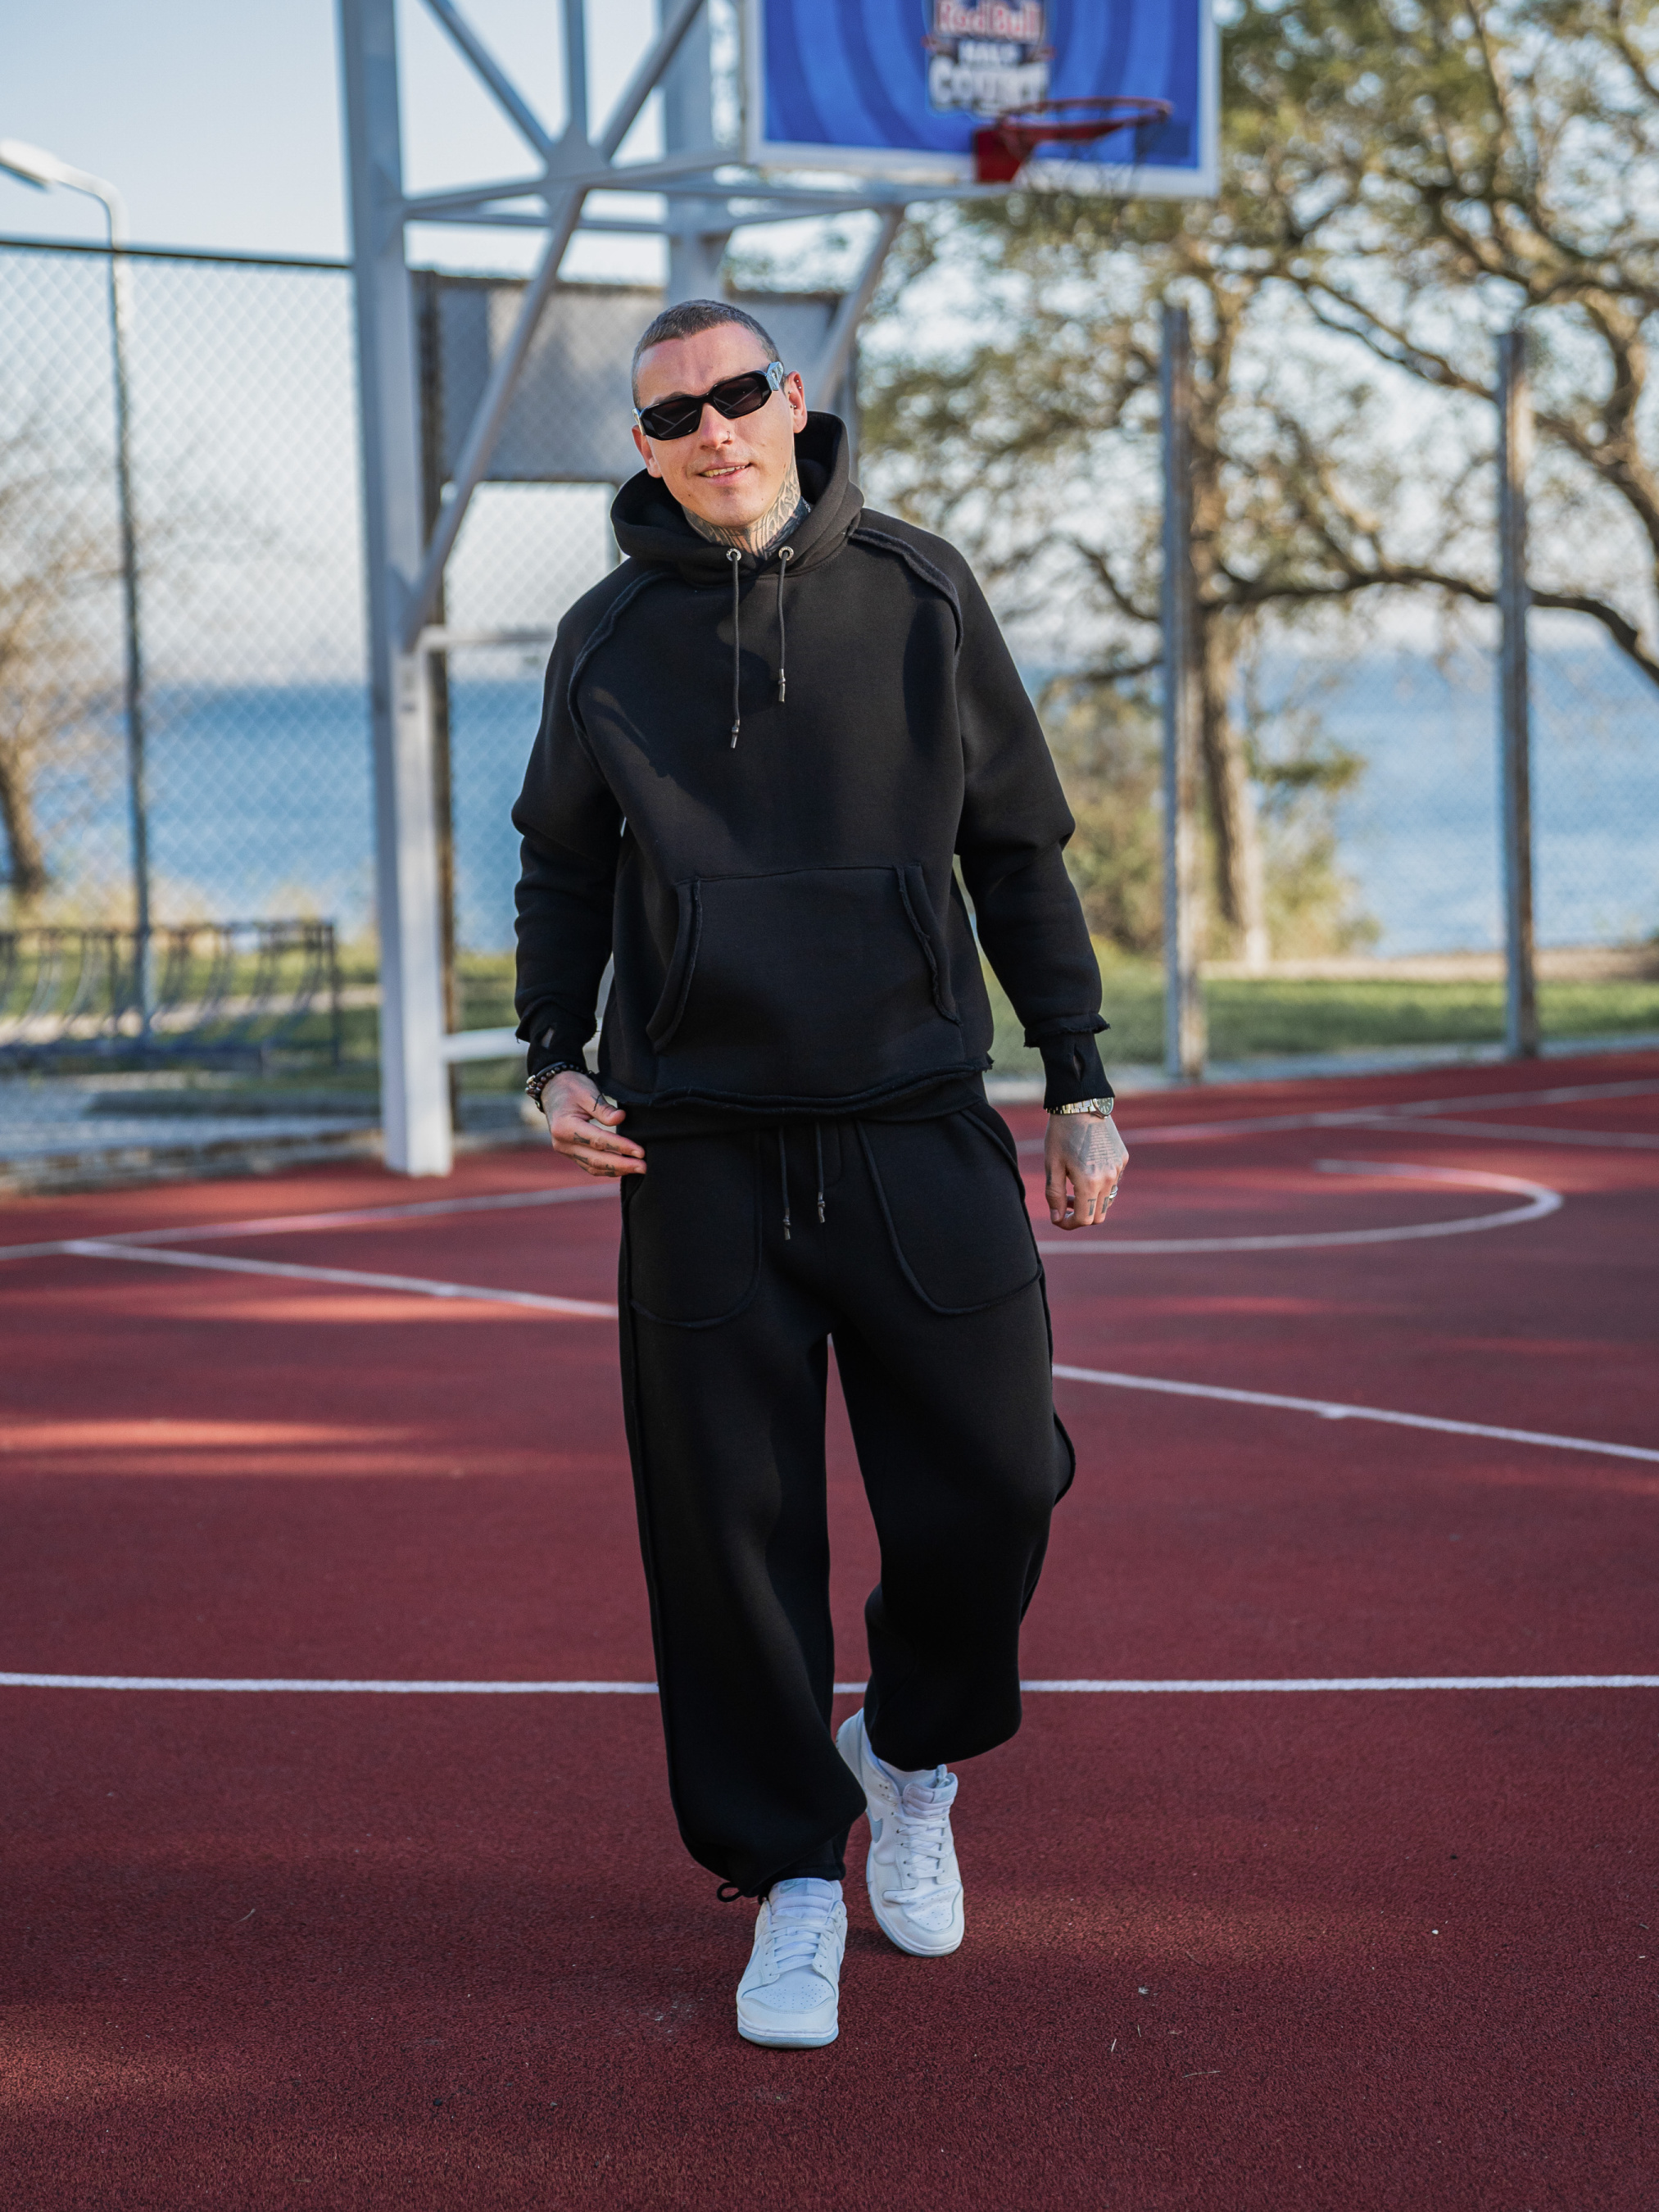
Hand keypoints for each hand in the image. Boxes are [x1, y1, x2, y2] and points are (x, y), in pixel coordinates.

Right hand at [542, 1069, 645, 1179]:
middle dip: (622, 1165)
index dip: (620, 1147)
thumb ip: (603, 1108)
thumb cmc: (571, 1088)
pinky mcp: (571, 1153)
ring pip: (593, 1167)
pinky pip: (590, 1165)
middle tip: (644, 1167)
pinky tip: (624, 1168)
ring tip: (638, 1169)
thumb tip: (620, 1118)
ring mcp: (566, 1150)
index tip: (640, 1151)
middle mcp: (563, 1143)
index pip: (598, 1141)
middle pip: (596, 1160)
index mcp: (565, 1127)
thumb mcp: (587, 1092)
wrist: (553, 1090)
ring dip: (617, 1170)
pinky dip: (607, 1169)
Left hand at [1044, 1110, 1127, 1229]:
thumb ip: (1054, 1195)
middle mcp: (1108, 1179)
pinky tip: (1087, 1167)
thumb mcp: (1052, 1165)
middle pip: (1099, 1215)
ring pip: (1107, 1199)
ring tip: (1074, 1185)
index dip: (1068, 1224)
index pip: (1083, 1219)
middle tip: (1065, 1202)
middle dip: (1081, 1215)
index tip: (1057, 1218)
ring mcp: (1118, 1169)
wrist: (1081, 1104)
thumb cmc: (1061, 1134)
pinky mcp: (1123, 1159)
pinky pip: (1114, 1181)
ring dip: (1091, 1200)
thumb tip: (1057, 1218)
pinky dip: (1100, 1184)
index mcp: (1089, 1182)